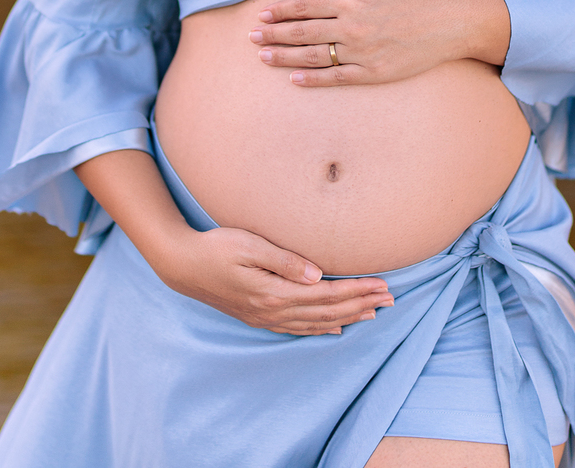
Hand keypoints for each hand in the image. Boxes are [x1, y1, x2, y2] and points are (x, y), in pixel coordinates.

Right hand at [157, 225, 392, 334]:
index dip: (357, 291)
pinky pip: (298, 328)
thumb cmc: (216, 248)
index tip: (383, 284)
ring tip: (373, 312)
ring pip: (316, 323)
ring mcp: (266, 318)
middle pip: (327, 311)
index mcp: (274, 293)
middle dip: (361, 304)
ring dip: (347, 317)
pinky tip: (335, 328)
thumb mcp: (249, 246)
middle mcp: (274, 311)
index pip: (327, 295)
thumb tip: (318, 275)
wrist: (183, 265)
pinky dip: (322, 328)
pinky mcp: (259, 317)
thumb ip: (284, 261)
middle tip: (390, 299)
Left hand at [248, 0, 510, 86]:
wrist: (449, 22)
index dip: (280, 10)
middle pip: (302, 32)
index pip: (305, 5)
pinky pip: (335, 77)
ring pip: (312, 57)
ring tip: (263, 57)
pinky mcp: (372, 73)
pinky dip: (312, 79)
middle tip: (251, 36)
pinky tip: (294, 79)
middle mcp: (352, 26)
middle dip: (273, 34)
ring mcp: (361, 52)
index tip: (261, 14)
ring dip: (284, 57)